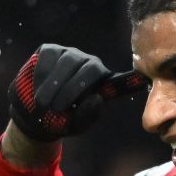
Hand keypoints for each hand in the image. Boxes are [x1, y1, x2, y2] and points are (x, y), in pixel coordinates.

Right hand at [7, 43, 145, 142]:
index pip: (121, 82)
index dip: (131, 81)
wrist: (32, 114)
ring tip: (44, 103)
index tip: (144, 80)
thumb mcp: (75, 125)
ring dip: (55, 84)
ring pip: (68, 62)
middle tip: (57, 107)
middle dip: (73, 88)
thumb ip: (88, 115)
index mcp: (102, 85)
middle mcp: (90, 65)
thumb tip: (96, 97)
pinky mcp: (50, 50)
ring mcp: (70, 55)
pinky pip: (50, 57)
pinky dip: (42, 74)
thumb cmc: (60, 121)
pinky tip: (36, 88)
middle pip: (91, 68)